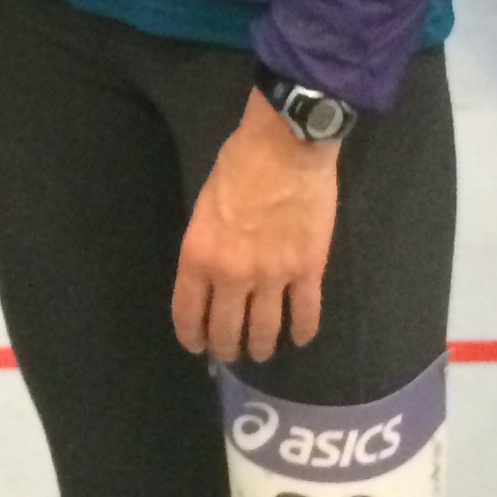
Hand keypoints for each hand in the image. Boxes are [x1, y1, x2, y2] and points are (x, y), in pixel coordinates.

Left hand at [171, 92, 338, 363]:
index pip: (188, 314)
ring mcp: (272, 276)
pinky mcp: (308, 270)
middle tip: (230, 351)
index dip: (192, 337)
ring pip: (264, 330)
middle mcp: (232, 275)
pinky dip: (302, 331)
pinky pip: (305, 313)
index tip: (198, 346)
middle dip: (226, 347)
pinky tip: (300, 338)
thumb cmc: (239, 163)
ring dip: (261, 347)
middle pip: (226, 330)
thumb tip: (212, 272)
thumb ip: (206, 246)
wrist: (287, 145)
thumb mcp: (204, 206)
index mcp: (198, 256)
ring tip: (261, 352)